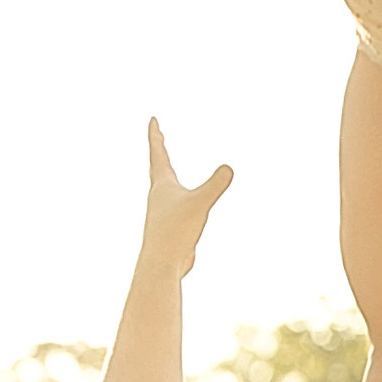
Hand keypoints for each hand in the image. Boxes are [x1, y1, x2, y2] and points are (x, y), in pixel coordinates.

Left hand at [140, 120, 233, 277]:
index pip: (157, 152)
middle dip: (159, 148)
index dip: (155, 134)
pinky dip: (175, 193)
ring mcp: (163, 210)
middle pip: (157, 165)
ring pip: (162, 185)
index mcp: (162, 184)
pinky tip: (179, 200)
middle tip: (158, 136)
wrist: (162, 263)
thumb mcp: (199, 203)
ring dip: (164, 171)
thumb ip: (214, 185)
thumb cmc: (175, 231)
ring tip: (166, 166)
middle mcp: (159, 194)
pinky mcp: (170, 225)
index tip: (152, 119)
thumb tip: (229, 168)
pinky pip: (172, 202)